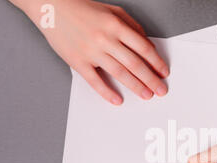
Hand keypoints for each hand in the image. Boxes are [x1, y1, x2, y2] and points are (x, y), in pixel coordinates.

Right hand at [23, 0, 168, 104]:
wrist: (52, 7)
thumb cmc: (83, 9)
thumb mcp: (113, 11)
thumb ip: (133, 27)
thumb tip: (149, 45)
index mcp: (116, 25)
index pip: (143, 48)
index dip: (156, 62)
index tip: (164, 73)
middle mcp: (106, 39)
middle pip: (135, 64)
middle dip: (151, 79)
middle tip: (161, 90)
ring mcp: (91, 51)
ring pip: (119, 73)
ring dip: (136, 86)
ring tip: (147, 95)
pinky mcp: (78, 61)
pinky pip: (95, 81)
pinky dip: (107, 92)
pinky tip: (117, 100)